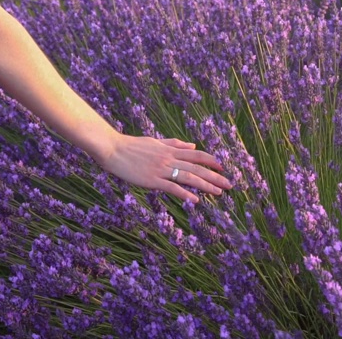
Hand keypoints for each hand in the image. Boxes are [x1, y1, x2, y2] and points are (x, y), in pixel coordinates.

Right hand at [96, 134, 232, 202]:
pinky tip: (196, 200)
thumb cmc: (132, 146)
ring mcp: (161, 169)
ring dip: (206, 186)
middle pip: (197, 167)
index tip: (223, 168)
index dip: (212, 161)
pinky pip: (172, 187)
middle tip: (229, 185)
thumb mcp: (156, 142)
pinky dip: (185, 194)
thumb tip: (193, 145)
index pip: (197, 155)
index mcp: (170, 150)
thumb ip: (174, 144)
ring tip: (219, 193)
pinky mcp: (152, 180)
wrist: (112, 149)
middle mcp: (169, 159)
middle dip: (215, 177)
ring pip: (189, 177)